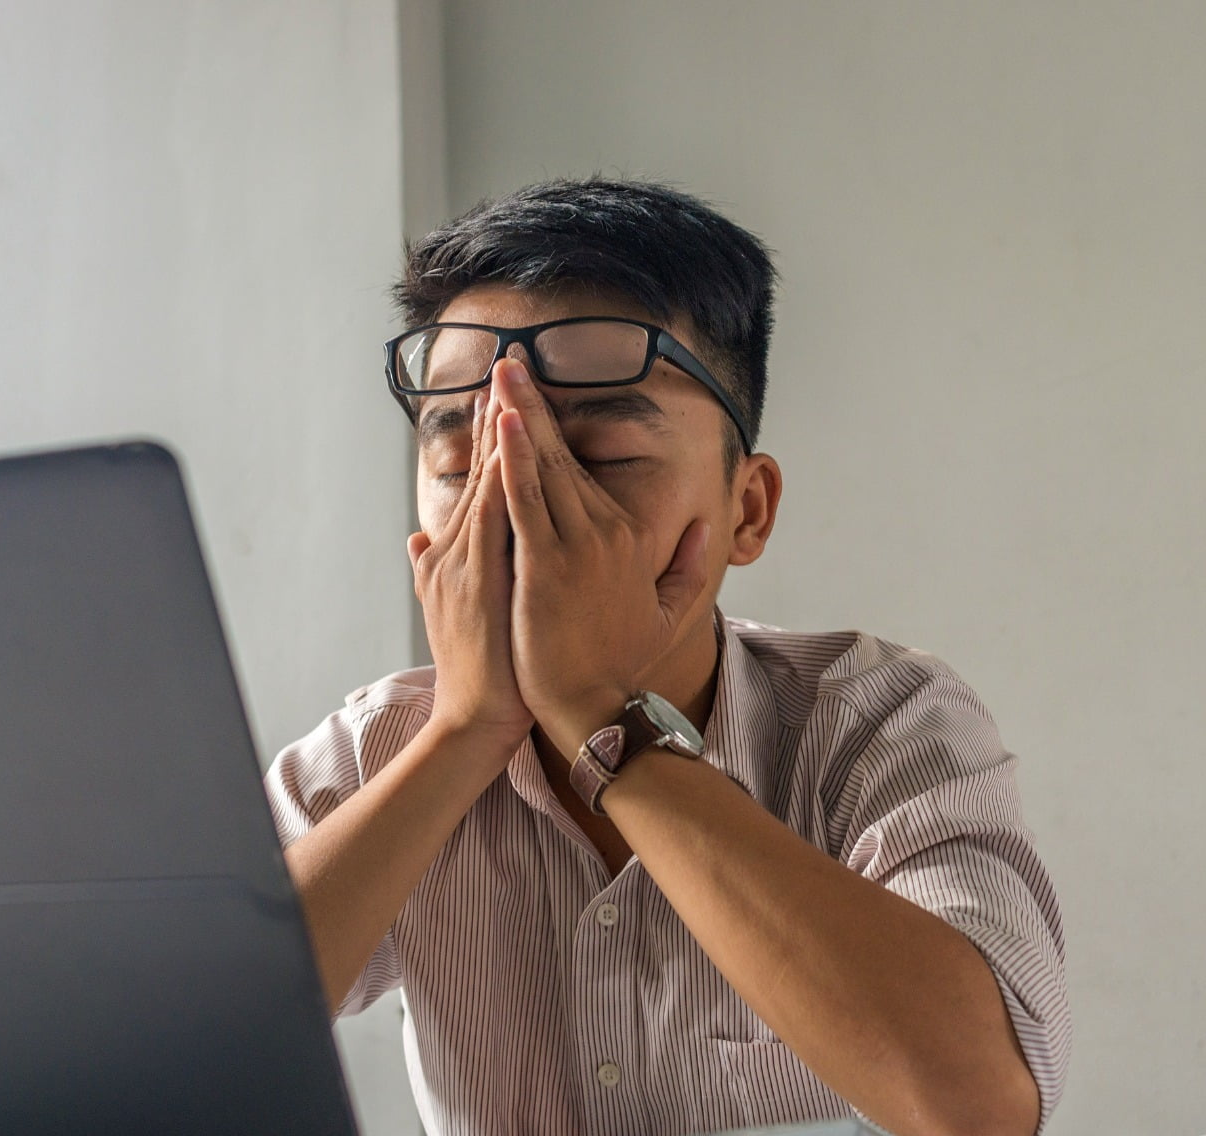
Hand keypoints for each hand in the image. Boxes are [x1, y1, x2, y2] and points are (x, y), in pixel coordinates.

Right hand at [406, 388, 533, 755]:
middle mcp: (457, 550)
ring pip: (487, 482)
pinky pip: (495, 515)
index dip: (492, 436)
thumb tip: (413, 538)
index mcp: (459, 554)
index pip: (482, 483)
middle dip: (496, 414)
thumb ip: (429, 571)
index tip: (505, 392)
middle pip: (483, 470)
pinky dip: (499, 473)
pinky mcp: (481, 580)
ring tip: (508, 382)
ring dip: (497, 431)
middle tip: (510, 361)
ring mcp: (467, 563)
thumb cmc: (480, 671)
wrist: (477, 718)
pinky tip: (508, 440)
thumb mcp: (449, 612)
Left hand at [490, 358, 711, 750]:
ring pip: (542, 468)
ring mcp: (575, 547)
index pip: (579, 470)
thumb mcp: (667, 613)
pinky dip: (516, 459)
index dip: (552, 429)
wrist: (595, 705)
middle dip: (532, 403)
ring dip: (521, 416)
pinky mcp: (546, 567)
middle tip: (508, 360)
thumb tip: (704, 531)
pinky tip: (506, 425)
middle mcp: (603, 533)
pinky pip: (526, 501)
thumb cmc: (620, 662)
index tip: (530, 393)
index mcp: (623, 537)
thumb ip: (686, 568)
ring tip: (502, 374)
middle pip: (560, 455)